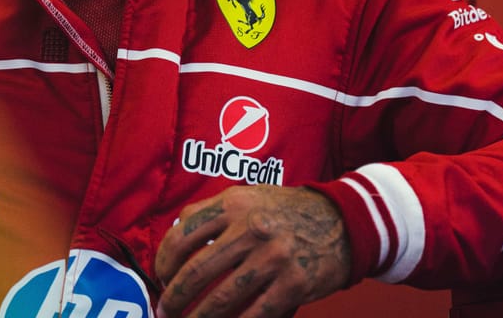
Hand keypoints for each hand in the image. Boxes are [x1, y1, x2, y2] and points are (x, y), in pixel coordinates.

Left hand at [154, 186, 350, 317]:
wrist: (342, 222)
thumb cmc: (286, 211)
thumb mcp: (247, 196)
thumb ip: (210, 211)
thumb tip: (173, 234)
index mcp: (234, 205)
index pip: (183, 235)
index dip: (164, 262)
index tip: (160, 278)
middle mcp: (251, 229)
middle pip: (197, 271)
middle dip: (174, 297)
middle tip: (164, 310)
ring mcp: (273, 258)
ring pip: (222, 299)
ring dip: (198, 317)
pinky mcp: (293, 285)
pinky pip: (254, 314)